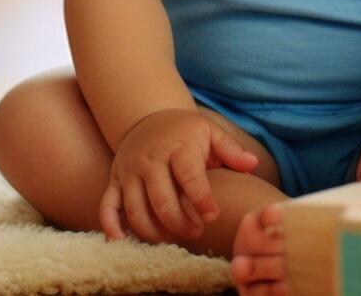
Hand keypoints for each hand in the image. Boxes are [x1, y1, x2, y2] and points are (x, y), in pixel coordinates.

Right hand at [100, 108, 258, 242]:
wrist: (149, 118)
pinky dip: (111, 226)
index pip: (189, 176)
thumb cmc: (186, 132)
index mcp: (177, 147)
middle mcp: (150, 160)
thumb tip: (252, 164)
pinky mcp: (115, 182)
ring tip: (172, 239)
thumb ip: (231, 150)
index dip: (201, 199)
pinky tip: (123, 242)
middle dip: (180, 222)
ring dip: (153, 231)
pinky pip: (107, 206)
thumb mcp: (210, 133)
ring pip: (135, 208)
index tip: (213, 216)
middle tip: (196, 233)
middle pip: (161, 199)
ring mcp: (129, 172)